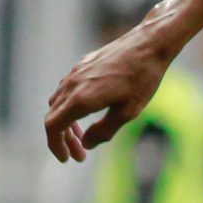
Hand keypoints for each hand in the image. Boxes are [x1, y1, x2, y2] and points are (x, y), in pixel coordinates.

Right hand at [44, 15, 177, 162]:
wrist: (149, 44)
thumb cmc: (142, 78)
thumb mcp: (128, 112)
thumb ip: (104, 131)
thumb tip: (86, 144)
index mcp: (80, 98)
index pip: (53, 126)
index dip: (56, 146)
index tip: (67, 159)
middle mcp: (72, 84)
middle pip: (54, 117)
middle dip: (63, 139)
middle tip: (80, 155)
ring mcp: (75, 73)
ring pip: (58, 103)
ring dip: (66, 123)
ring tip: (83, 137)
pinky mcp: (82, 65)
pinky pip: (67, 89)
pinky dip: (70, 107)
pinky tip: (88, 112)